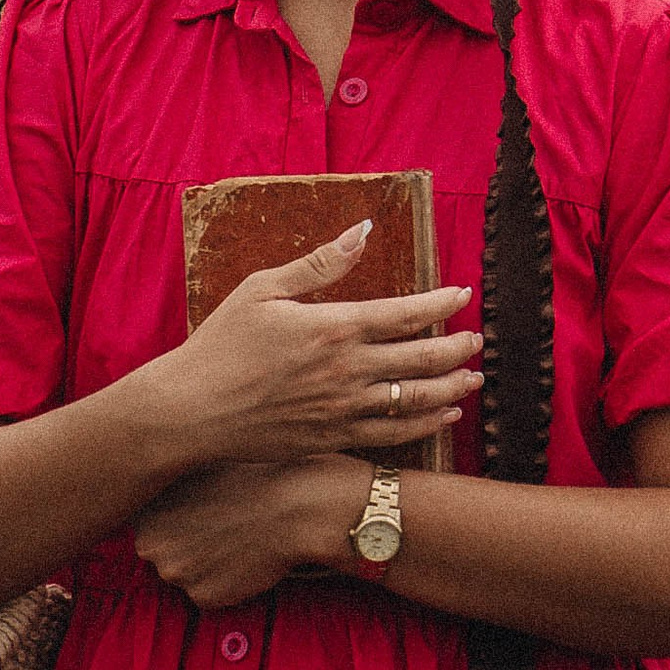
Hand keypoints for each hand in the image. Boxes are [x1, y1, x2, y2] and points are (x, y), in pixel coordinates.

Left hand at [134, 457, 367, 610]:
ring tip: (236, 537)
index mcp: (145, 510)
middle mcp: (151, 544)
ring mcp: (175, 573)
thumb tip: (157, 492)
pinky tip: (245, 556)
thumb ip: (167, 488)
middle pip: (163, 554)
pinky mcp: (202, 596)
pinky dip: (225, 582)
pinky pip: (209, 593)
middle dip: (186, 545)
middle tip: (221, 525)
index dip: (179, 519)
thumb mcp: (195, 469)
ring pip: (186, 575)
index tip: (204, 509)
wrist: (294, 504)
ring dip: (206, 564)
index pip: (149, 526)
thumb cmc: (251, 477)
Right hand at [155, 222, 477, 471]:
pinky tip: (443, 415)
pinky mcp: (333, 439)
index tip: (463, 295)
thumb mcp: (265, 289)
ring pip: (415, 400)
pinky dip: (425, 424)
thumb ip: (320, 263)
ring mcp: (343, 409)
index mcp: (334, 326)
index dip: (442, 303)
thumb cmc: (221, 344)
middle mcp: (347, 370)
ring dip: (451, 387)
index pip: (406, 313)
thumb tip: (363, 230)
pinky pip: (393, 434)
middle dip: (458, 347)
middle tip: (478, 338)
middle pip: (422, 358)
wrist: (191, 411)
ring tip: (473, 378)